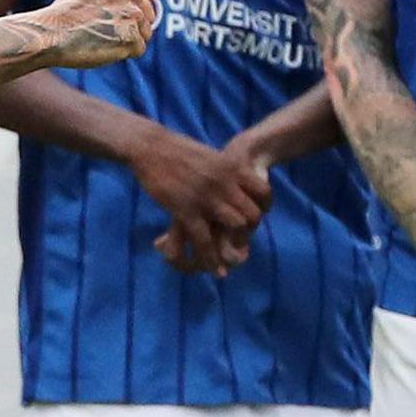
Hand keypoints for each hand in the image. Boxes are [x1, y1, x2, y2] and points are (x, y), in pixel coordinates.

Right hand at [36, 0, 158, 67]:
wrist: (51, 33)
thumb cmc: (66, 7)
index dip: (137, 3)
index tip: (118, 12)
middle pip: (149, 14)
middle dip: (132, 23)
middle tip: (105, 27)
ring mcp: (133, 17)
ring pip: (145, 32)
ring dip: (129, 38)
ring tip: (104, 37)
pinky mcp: (131, 40)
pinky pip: (138, 49)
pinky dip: (124, 52)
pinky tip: (105, 47)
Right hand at [134, 127, 266, 277]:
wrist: (150, 146)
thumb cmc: (177, 149)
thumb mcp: (210, 156)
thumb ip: (224, 171)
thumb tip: (233, 180)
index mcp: (232, 168)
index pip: (263, 192)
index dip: (265, 207)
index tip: (259, 214)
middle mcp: (224, 184)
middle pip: (252, 214)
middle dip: (250, 229)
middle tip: (241, 236)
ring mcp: (206, 198)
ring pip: (235, 227)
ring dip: (234, 243)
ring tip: (230, 255)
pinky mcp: (185, 211)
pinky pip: (204, 241)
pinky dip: (211, 259)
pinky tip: (215, 269)